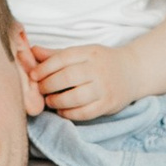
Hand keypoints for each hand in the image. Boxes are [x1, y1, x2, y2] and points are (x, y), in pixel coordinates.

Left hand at [21, 40, 135, 121]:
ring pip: (75, 97)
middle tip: (40, 90)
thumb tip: (31, 52)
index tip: (34, 75)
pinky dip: (70, 114)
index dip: (45, 68)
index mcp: (90, 53)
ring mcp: (105, 88)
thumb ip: (57, 54)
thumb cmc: (102, 62)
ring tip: (50, 101)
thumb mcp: (83, 53)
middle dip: (48, 85)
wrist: (133, 72)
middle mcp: (98, 69)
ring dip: (57, 101)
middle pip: (67, 77)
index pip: (63, 58)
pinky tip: (62, 111)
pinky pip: (85, 112)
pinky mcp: (108, 104)